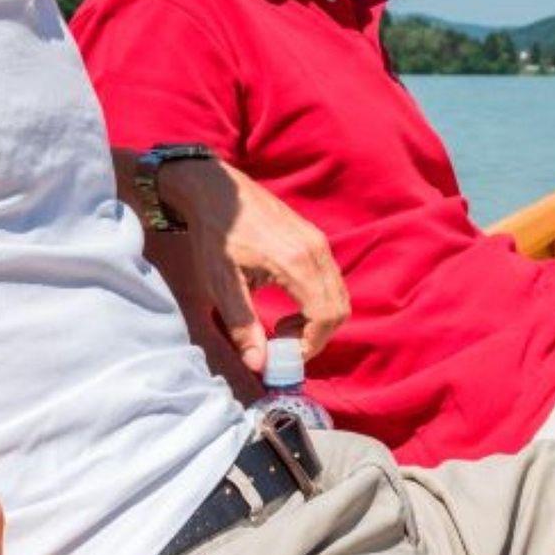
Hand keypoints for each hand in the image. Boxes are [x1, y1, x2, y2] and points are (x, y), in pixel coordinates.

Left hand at [157, 157, 348, 369]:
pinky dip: (319, 303)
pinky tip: (288, 304)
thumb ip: (242, 323)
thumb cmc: (215, 234)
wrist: (217, 190)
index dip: (310, 344)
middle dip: (316, 336)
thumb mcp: (221, 282)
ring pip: (339, 296)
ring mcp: (319, 243)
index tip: (283, 355)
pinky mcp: (316, 239)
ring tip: (282, 326)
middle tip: (283, 345)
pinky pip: (332, 281)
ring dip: (318, 321)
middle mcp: (316, 251)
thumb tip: (258, 364)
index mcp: (295, 262)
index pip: (325, 316)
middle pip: (339, 310)